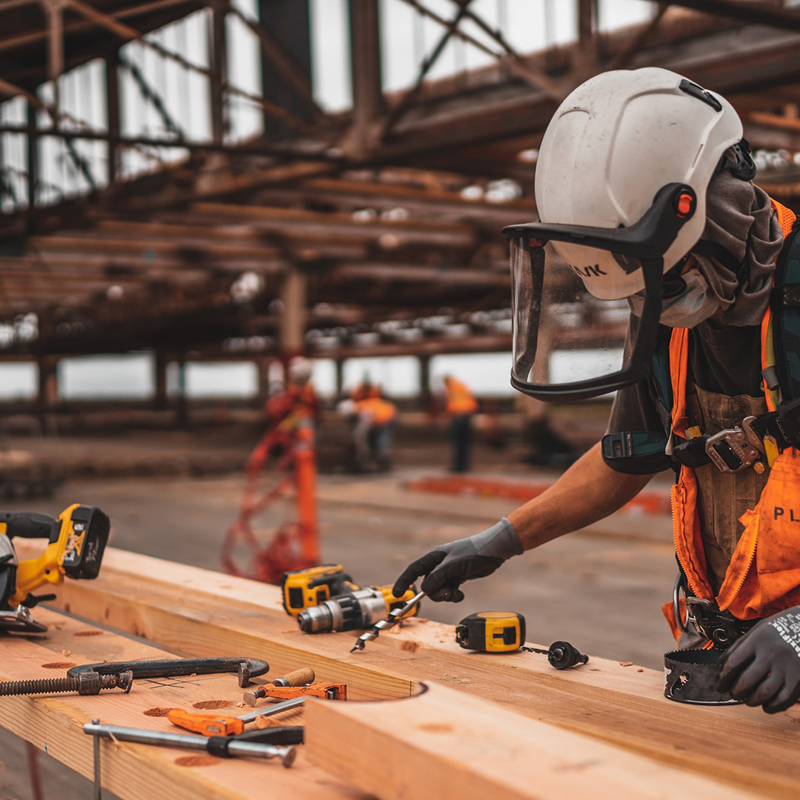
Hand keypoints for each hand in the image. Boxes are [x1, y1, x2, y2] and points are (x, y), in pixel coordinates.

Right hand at [392, 518, 522, 601]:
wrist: (495, 550)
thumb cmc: (474, 552)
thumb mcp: (454, 565)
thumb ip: (438, 577)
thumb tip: (424, 589)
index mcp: (435, 557)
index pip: (414, 570)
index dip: (404, 581)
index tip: (397, 595)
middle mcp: (439, 564)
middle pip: (427, 584)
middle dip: (435, 593)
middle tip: (447, 594)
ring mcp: (448, 571)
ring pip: (438, 589)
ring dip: (445, 595)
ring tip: (457, 594)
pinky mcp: (458, 577)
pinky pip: (448, 590)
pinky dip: (453, 595)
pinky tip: (461, 594)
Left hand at [716, 607, 799, 712]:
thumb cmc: (781, 627)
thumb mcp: (758, 629)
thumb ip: (740, 645)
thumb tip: (722, 663)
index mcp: (758, 640)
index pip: (734, 663)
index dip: (724, 678)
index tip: (719, 685)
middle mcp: (771, 654)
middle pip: (747, 680)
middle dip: (736, 691)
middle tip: (733, 694)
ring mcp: (786, 667)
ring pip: (764, 692)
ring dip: (752, 700)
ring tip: (747, 700)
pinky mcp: (799, 678)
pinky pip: (784, 698)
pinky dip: (773, 706)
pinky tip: (766, 706)